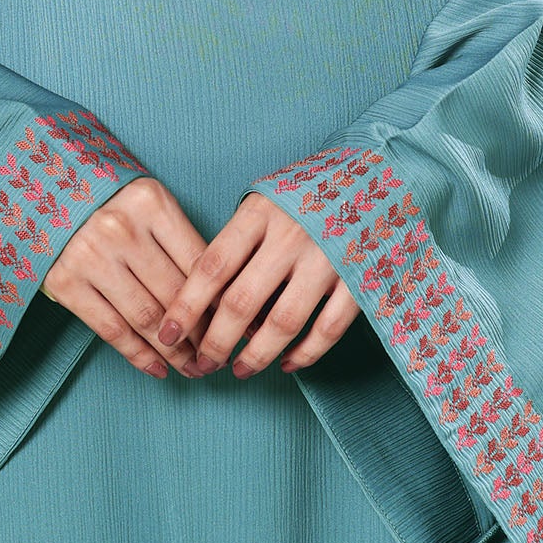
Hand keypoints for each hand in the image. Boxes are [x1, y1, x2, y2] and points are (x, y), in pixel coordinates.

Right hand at [39, 177, 212, 377]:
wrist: (46, 197)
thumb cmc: (112, 205)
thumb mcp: (149, 206)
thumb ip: (181, 241)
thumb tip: (225, 296)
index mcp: (150, 202)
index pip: (198, 262)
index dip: (220, 301)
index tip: (234, 326)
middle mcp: (121, 228)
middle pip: (174, 293)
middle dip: (201, 334)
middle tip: (216, 357)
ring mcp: (90, 256)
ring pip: (147, 317)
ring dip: (175, 352)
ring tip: (192, 368)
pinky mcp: (65, 282)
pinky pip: (112, 330)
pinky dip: (139, 356)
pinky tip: (159, 369)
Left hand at [154, 192, 360, 377]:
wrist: (375, 173)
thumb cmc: (308, 193)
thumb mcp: (266, 199)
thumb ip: (239, 239)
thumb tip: (205, 294)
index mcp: (261, 212)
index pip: (212, 266)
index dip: (186, 306)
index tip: (167, 333)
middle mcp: (291, 235)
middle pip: (242, 302)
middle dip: (216, 342)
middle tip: (203, 363)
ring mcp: (326, 258)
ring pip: (283, 323)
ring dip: (255, 355)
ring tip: (239, 370)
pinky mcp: (358, 279)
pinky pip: (328, 329)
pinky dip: (305, 354)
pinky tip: (287, 364)